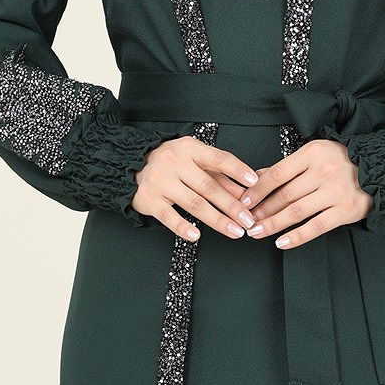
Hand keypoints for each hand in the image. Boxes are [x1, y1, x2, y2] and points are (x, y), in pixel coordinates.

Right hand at [133, 135, 260, 241]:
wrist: (130, 165)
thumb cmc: (171, 164)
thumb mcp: (195, 162)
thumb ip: (220, 176)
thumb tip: (246, 193)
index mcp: (190, 149)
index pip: (218, 158)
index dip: (237, 170)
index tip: (255, 183)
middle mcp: (175, 163)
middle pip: (209, 186)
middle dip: (232, 205)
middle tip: (249, 220)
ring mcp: (161, 181)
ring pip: (193, 203)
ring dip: (217, 220)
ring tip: (235, 231)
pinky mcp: (149, 200)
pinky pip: (168, 216)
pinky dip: (183, 227)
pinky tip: (197, 236)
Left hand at [239, 139, 372, 247]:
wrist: (380, 167)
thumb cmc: (341, 160)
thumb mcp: (314, 154)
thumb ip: (287, 166)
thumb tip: (256, 176)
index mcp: (312, 154)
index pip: (277, 174)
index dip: (257, 190)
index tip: (242, 202)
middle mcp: (323, 172)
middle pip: (284, 195)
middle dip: (261, 210)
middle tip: (246, 221)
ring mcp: (335, 192)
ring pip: (296, 212)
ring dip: (273, 224)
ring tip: (257, 232)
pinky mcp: (346, 211)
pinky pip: (316, 226)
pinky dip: (297, 237)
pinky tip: (281, 243)